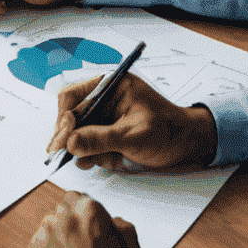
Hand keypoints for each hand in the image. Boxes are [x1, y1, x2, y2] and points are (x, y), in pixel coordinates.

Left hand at [21, 192, 156, 247]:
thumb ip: (126, 232)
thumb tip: (114, 223)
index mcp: (89, 214)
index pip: (80, 199)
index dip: (87, 216)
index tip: (93, 230)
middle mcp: (61, 221)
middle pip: (62, 214)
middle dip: (72, 227)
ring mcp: (41, 240)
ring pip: (47, 232)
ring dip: (58, 243)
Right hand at [48, 72, 218, 171]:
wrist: (186, 144)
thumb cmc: (168, 131)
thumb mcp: (135, 135)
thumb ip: (101, 138)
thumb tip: (70, 143)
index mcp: (109, 85)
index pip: (72, 96)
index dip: (64, 118)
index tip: (63, 139)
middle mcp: (101, 98)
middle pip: (68, 114)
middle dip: (67, 135)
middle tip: (60, 153)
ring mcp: (101, 116)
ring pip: (74, 131)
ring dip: (77, 147)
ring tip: (87, 160)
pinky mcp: (103, 132)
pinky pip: (84, 143)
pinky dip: (86, 154)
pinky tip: (94, 161)